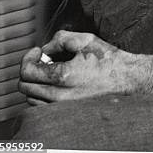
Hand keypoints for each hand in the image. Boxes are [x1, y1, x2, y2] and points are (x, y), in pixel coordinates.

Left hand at [18, 30, 152, 103]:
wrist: (126, 78)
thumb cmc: (108, 59)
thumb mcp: (86, 40)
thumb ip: (60, 39)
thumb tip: (45, 48)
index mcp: (62, 76)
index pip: (26, 72)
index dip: (28, 58)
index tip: (38, 52)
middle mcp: (59, 96)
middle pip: (25, 86)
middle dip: (31, 69)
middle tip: (45, 60)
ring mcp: (62, 107)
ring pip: (31, 99)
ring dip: (36, 83)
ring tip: (53, 71)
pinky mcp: (67, 113)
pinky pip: (42, 107)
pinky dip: (43, 94)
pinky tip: (58, 83)